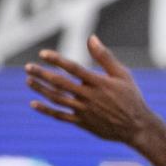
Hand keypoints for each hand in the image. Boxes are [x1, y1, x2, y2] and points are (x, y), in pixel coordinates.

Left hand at [25, 35, 153, 145]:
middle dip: (42, 74)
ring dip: (41, 89)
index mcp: (99, 83)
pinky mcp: (82, 122)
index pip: (73, 68)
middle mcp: (89, 96)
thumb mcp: (123, 74)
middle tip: (28, 67)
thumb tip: (91, 38)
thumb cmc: (131, 97)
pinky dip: (46, 110)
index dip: (57, 60)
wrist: (137, 127)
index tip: (43, 54)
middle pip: (60, 83)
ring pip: (57, 99)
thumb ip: (105, 57)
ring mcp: (84, 111)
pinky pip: (60, 116)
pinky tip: (34, 103)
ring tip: (28, 80)